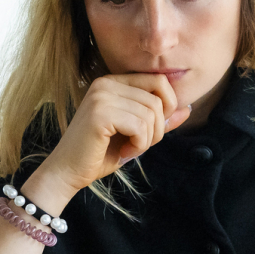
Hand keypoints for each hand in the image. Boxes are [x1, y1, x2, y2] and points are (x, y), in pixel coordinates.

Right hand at [35, 74, 191, 196]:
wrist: (67, 172)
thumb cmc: (99, 154)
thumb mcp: (136, 134)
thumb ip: (159, 119)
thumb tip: (188, 108)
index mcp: (113, 82)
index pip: (159, 81)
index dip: (166, 107)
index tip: (150, 131)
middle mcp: (106, 83)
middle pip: (158, 98)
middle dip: (158, 128)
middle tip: (139, 144)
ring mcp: (101, 96)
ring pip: (151, 113)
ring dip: (148, 139)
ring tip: (129, 149)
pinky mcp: (100, 113)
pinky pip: (140, 126)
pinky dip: (139, 145)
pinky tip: (123, 152)